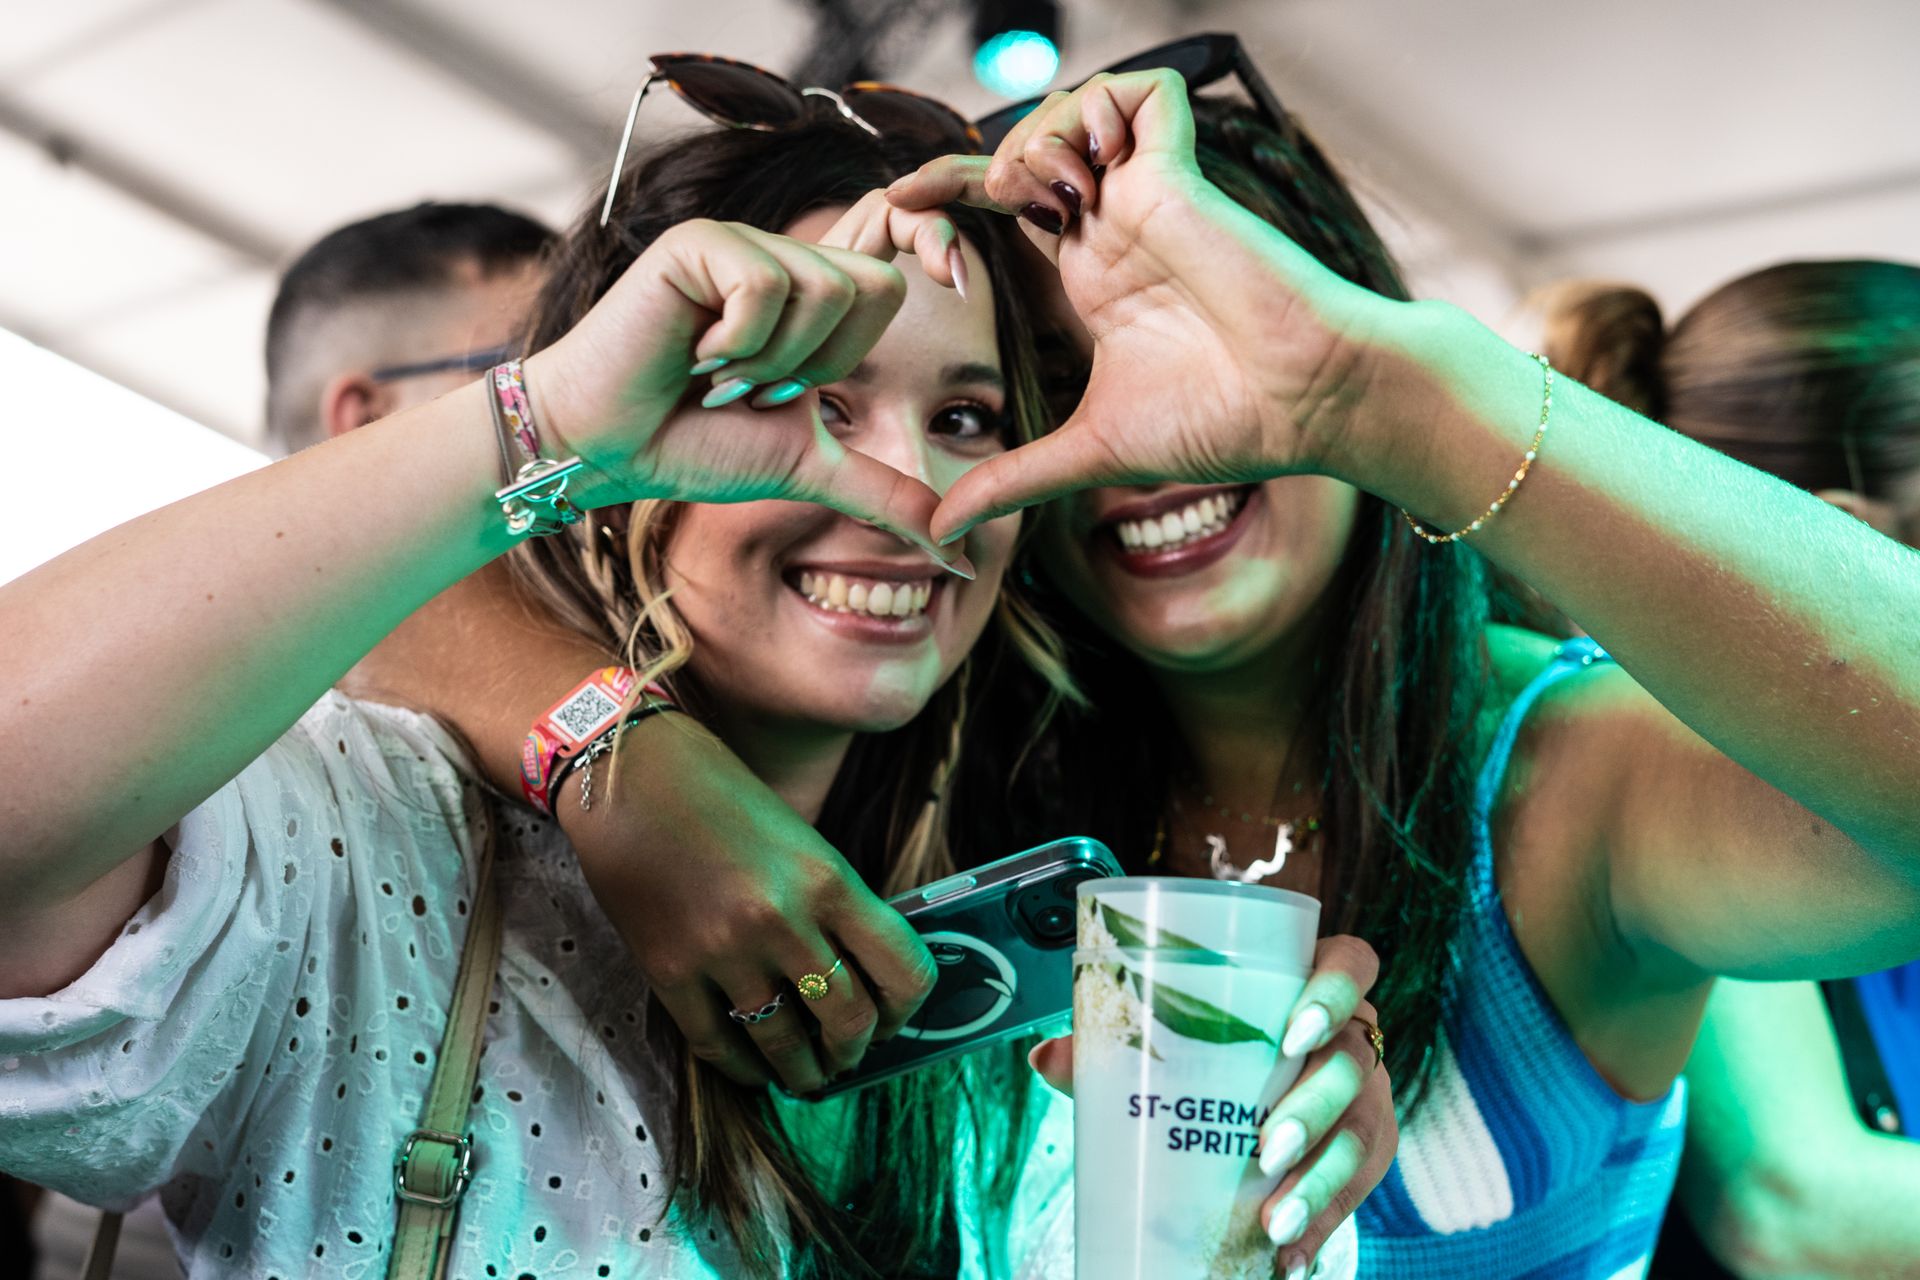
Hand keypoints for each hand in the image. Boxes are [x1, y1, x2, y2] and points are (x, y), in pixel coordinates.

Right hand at [525, 217, 969, 573]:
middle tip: (758, 386)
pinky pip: (763, 288)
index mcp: (812, 297)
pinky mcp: (699, 242)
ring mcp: (741, 244)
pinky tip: (690, 354)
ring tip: (719, 374)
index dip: (933, 241)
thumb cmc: (696, 447)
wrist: (609, 447)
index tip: (958, 275)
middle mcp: (783, 258)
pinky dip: (734, 344)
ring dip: (774, 361)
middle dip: (823, 366)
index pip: (896, 260)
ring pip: (823, 289)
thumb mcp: (810, 469)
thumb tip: (957, 552)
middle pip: (873, 288)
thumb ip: (884, 495)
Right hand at [567, 716, 935, 1093]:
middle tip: (845, 1056)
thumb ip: (831, 904)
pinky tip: (752, 1069)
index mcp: (829, 880)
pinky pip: (718, 1045)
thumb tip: (857, 976)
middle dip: (854, 1051)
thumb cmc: (718, 793)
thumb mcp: (800, 839)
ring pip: (785, 1045)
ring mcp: (725, 951)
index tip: (893, 1020)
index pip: (904, 972)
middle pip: (850, 1021)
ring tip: (803, 1076)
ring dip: (802, 1072)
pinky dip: (743, 1069)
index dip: (906, 1012)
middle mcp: (785, 921)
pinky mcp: (669, 972)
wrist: (627, 775)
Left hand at [886, 71, 1402, 544]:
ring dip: (1032, 135)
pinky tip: (1080, 168)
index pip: (1007, 203)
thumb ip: (1013, 479)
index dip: (949, 197)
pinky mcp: (1185, 175)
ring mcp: (1151, 194)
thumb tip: (940, 532)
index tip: (903, 218)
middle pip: (1028, 145)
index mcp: (1090, 272)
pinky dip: (1102, 105)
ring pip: (1077, 106)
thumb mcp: (1089, 452)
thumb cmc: (1222, 424)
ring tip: (1027, 195)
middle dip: (969, 164)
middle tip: (935, 207)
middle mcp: (1116, 224)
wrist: (1305, 407)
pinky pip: (1144, 90)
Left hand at [1028, 934, 1394, 1276]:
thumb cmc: (1205, 1046)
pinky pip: (1358, 1188)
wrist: (1242, 1085)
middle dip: (1315, 1109)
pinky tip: (1290, 1260)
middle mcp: (1352, 1034)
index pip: (1351, 964)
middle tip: (1265, 1150)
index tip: (1292, 1035)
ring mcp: (1366, 1093)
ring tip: (1276, 1223)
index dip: (1334, 993)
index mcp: (1310, 984)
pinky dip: (1325, 1226)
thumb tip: (1045, 1059)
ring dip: (1323, 1181)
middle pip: (1355, 1061)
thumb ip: (1111, 1046)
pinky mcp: (1364, 1148)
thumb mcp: (1164, 1040)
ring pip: (1366, 1131)